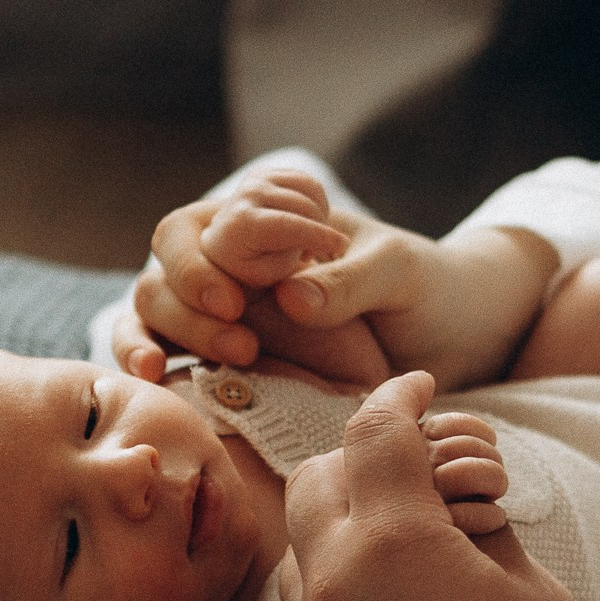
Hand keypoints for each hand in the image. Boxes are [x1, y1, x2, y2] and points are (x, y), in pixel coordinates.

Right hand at [111, 189, 558, 390]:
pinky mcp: (225, 359)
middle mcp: (234, 259)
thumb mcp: (399, 272)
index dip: (202, 260)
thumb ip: (351, 281)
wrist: (451, 336)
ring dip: (159, 335)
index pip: (200, 227)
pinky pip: (167, 352)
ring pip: (153, 308)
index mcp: (266, 219)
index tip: (237, 301)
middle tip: (239, 344)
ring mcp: (223, 309)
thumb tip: (290, 298)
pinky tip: (153, 380)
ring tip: (173, 372)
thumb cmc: (425, 286)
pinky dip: (148, 360)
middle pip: (164, 267)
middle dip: (184, 302)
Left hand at [281, 372, 582, 600]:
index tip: (421, 384)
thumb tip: (464, 516)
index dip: (402, 394)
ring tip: (406, 541)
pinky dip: (339, 577)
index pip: (378, 427)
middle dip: (361, 456)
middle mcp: (333, 573)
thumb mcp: (536, 600)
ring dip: (345, 519)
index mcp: (394, 537)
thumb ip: (490, 537)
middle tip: (413, 467)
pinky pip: (307, 599)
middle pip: (319, 472)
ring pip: (303, 538)